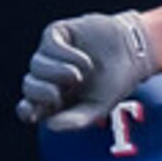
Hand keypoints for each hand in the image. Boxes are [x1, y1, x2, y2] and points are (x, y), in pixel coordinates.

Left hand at [19, 12, 154, 129]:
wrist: (133, 53)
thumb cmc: (114, 83)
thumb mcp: (98, 107)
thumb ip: (76, 120)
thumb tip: (50, 125)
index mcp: (53, 99)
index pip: (29, 107)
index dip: (27, 110)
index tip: (34, 112)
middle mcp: (47, 77)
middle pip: (29, 86)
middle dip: (41, 92)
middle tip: (57, 95)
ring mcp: (49, 55)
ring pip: (36, 65)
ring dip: (59, 73)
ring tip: (79, 75)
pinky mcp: (55, 35)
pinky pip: (49, 47)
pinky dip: (68, 57)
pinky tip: (86, 61)